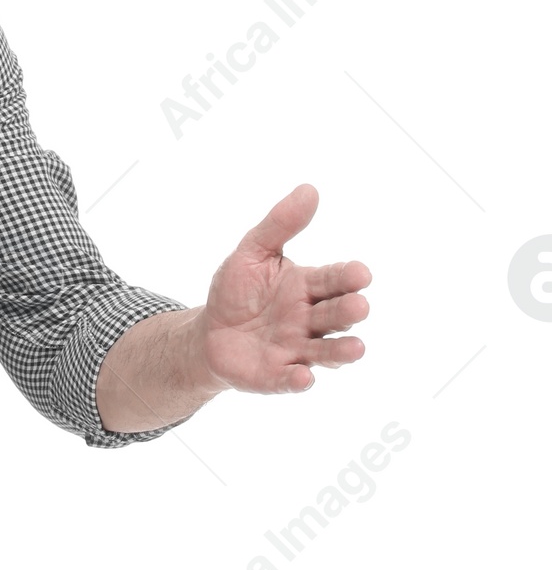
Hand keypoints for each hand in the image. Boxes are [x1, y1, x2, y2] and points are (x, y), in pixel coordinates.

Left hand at [198, 182, 370, 394]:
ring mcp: (296, 349)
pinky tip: (304, 377)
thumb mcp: (252, 252)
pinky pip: (291, 379)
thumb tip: (309, 190)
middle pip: (335, 315)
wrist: (209, 333)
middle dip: (348, 311)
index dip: (347, 277)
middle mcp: (309, 319)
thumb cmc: (238, 291)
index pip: (333, 280)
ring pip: (326, 351)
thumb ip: (280, 224)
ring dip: (341, 351)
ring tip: (356, 349)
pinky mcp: (277, 375)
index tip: (361, 274)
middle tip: (358, 306)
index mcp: (307, 286)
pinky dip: (299, 380)